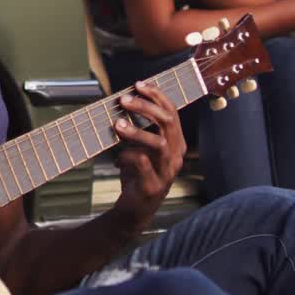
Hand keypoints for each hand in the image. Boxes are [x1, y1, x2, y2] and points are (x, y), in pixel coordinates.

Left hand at [110, 80, 185, 231]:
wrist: (135, 210)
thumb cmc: (138, 173)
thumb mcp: (141, 148)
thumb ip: (139, 128)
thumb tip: (123, 102)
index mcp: (177, 142)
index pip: (172, 112)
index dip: (156, 95)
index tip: (138, 84)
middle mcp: (176, 155)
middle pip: (168, 122)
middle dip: (145, 107)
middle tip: (124, 100)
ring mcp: (167, 171)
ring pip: (159, 143)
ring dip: (137, 131)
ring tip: (117, 125)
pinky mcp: (153, 186)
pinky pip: (143, 163)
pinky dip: (128, 155)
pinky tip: (117, 159)